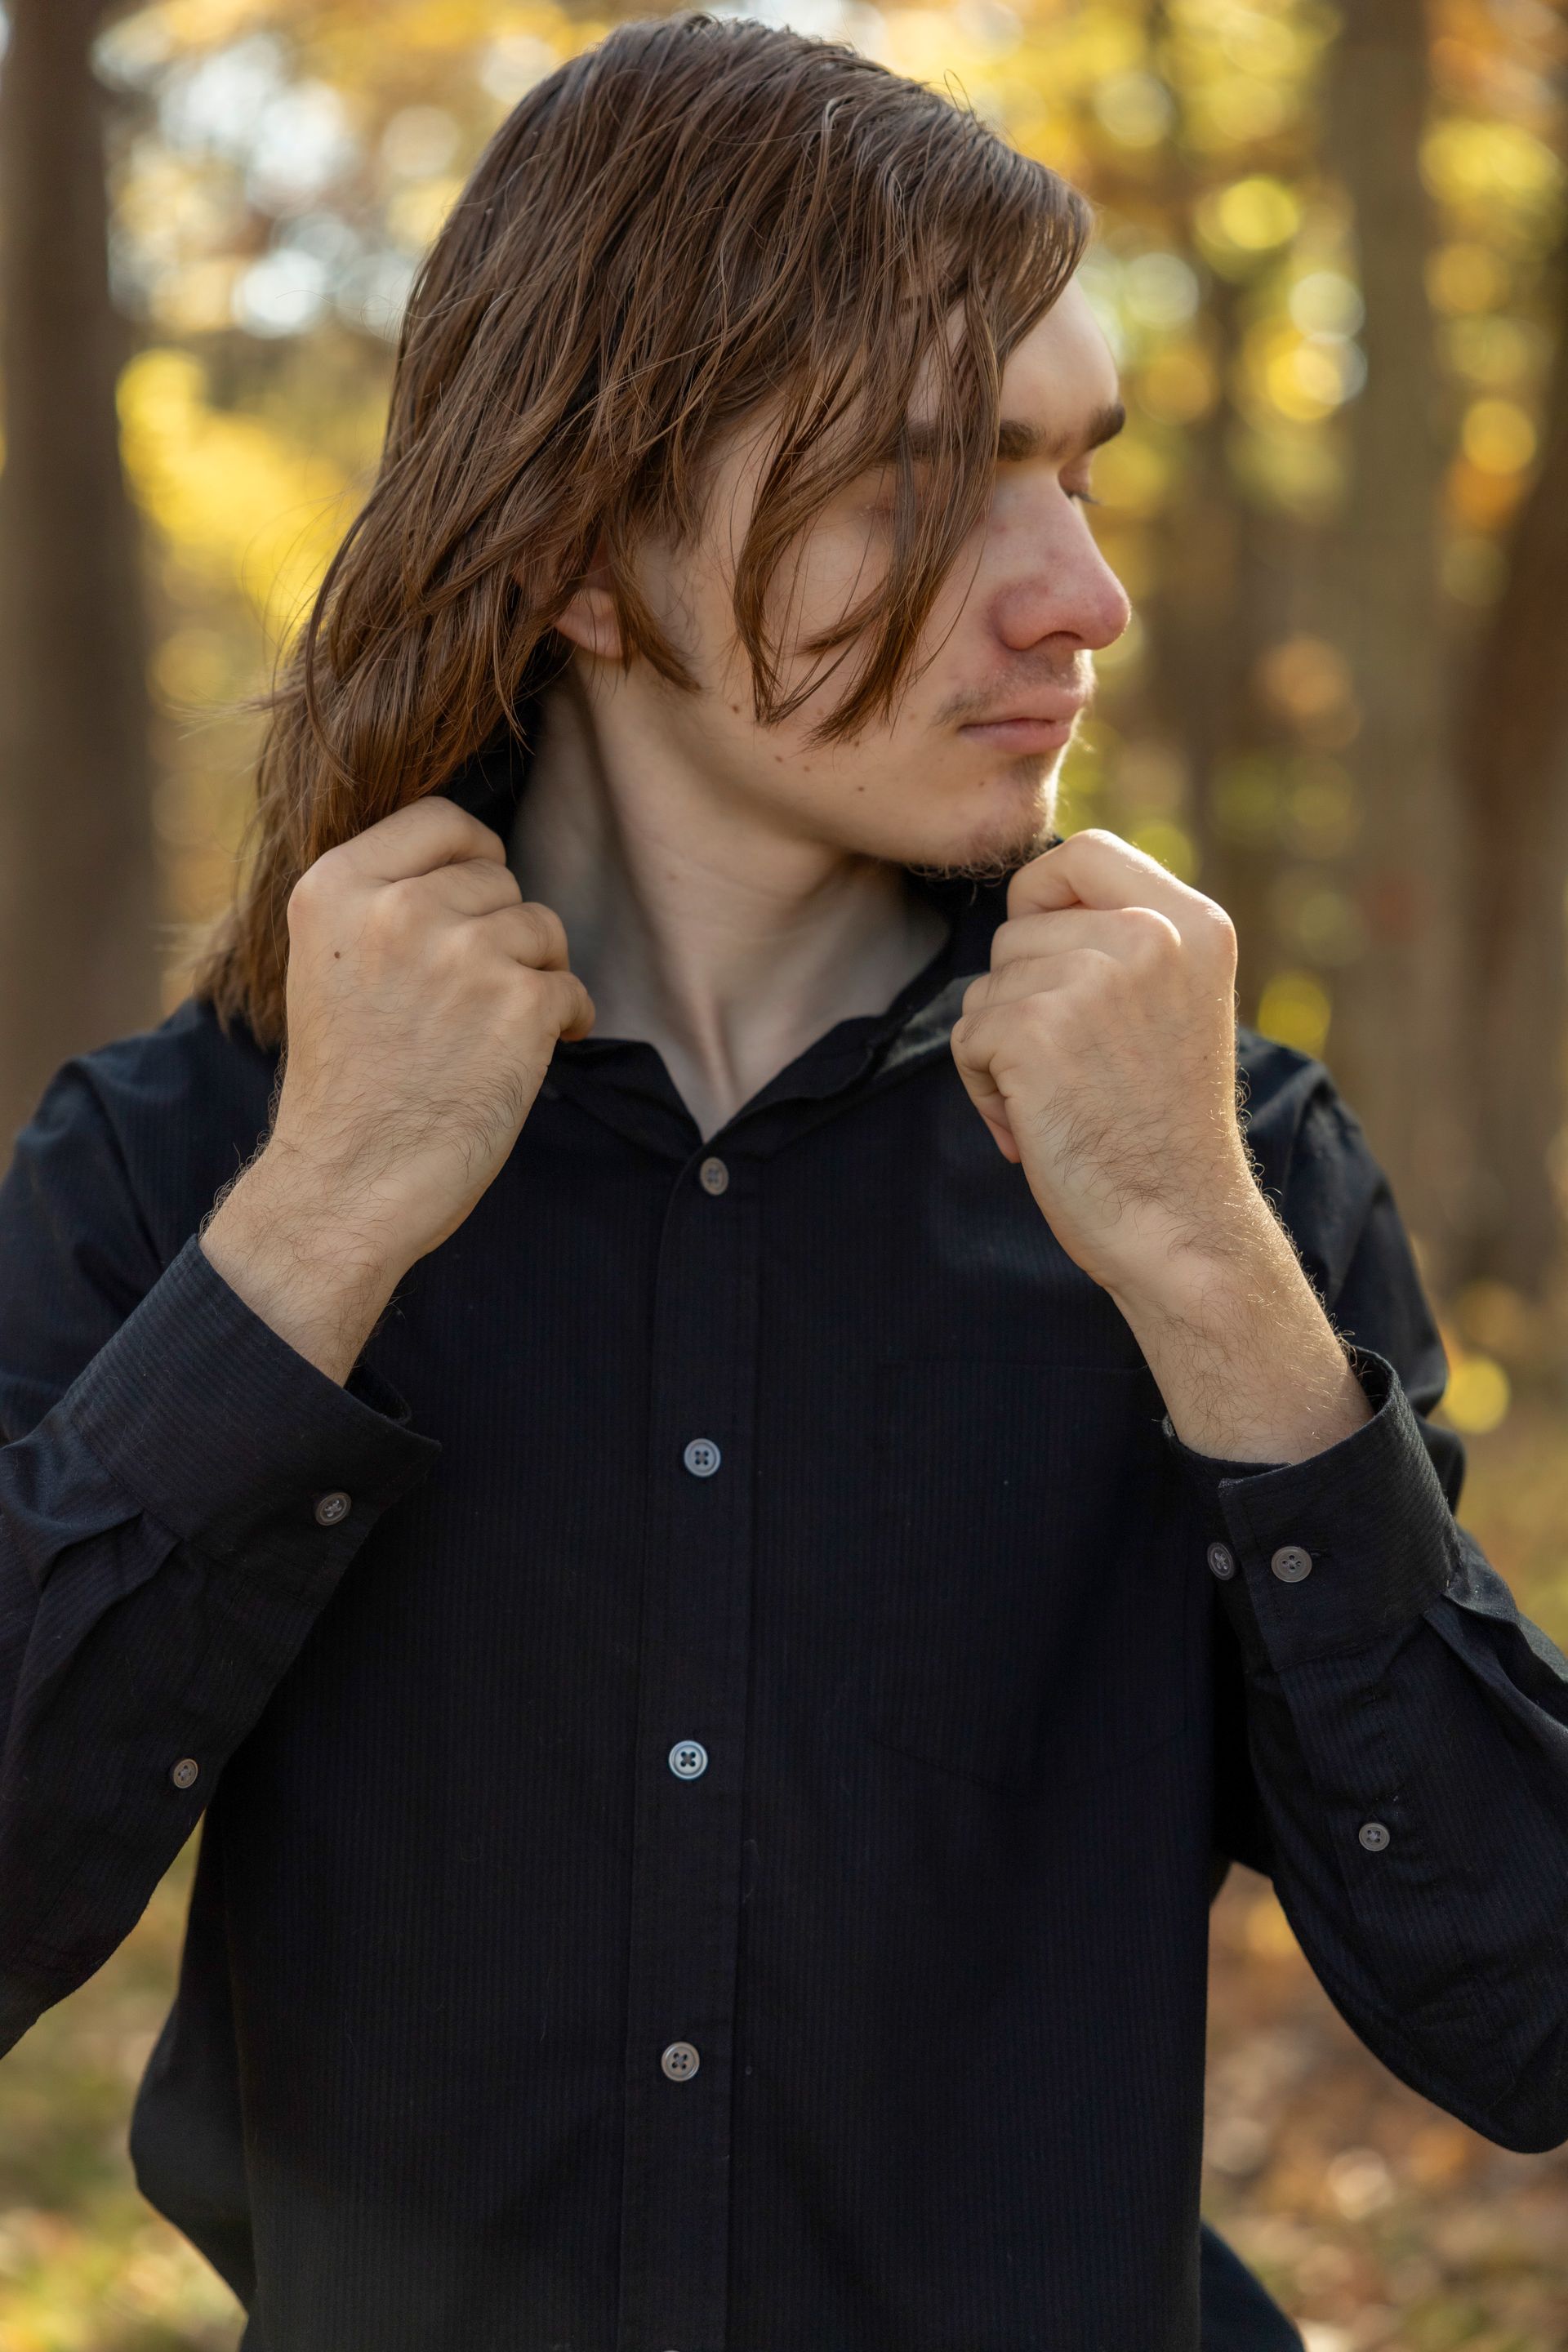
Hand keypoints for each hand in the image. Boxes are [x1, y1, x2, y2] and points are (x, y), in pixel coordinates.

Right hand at [266, 795, 593, 1268]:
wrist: (346, 1185)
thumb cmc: (343, 1086)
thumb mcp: (325, 962)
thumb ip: (381, 902)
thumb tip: (471, 866)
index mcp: (336, 888)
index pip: (442, 821)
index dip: (473, 856)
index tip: (477, 894)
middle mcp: (397, 909)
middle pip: (498, 878)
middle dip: (501, 931)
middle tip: (472, 996)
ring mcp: (463, 955)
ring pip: (541, 927)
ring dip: (534, 974)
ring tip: (493, 1029)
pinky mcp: (520, 1006)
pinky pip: (571, 987)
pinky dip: (565, 1020)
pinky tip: (533, 1054)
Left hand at [951, 828, 1261, 1296]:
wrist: (1179, 1224)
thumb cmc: (1164, 1130)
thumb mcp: (1171, 1006)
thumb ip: (1122, 945)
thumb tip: (1026, 904)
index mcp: (1194, 924)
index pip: (1083, 851)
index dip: (1042, 897)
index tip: (1049, 958)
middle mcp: (1149, 937)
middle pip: (1017, 929)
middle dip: (1019, 999)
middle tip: (1068, 1069)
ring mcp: (1092, 979)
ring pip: (987, 986)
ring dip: (999, 1049)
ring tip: (1058, 1102)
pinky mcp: (1036, 1029)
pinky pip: (968, 1035)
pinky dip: (985, 1087)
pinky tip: (1034, 1127)